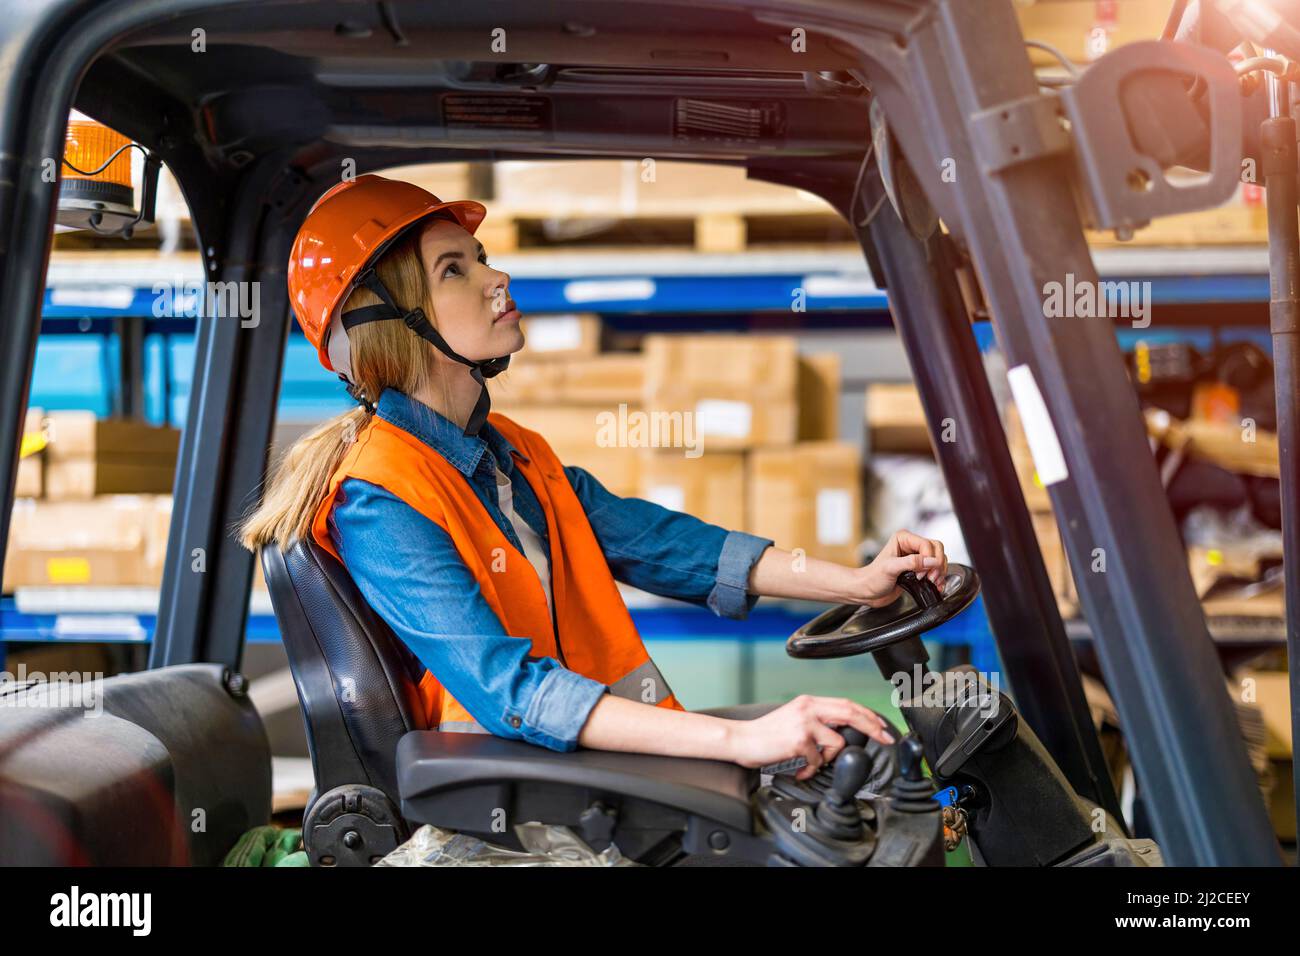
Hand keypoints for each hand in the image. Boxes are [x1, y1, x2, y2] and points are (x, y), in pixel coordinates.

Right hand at [724, 695, 895, 780]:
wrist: (741, 740)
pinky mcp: (798, 740)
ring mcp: (804, 723)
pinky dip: (811, 769)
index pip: (846, 704)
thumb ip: (816, 721)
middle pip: (851, 713)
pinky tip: (799, 768)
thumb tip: (841, 734)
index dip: (867, 714)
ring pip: (837, 742)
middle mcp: (807, 708)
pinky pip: (818, 760)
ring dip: (829, 758)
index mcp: (808, 702)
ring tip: (811, 762)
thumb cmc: (766, 734)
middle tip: (885, 739)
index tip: (881, 726)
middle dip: (873, 727)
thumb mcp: (794, 718)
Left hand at [849, 529, 947, 606]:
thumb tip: (932, 561)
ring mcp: (916, 558)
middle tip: (930, 578)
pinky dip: (939, 578)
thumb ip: (912, 563)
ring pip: (938, 559)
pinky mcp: (918, 569)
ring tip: (931, 582)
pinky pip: (936, 569)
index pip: (926, 544)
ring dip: (939, 571)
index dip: (929, 559)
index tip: (922, 573)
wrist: (867, 591)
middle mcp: (911, 546)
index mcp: (903, 539)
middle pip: (936, 549)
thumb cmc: (872, 578)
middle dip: (937, 564)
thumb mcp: (890, 568)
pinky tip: (935, 586)